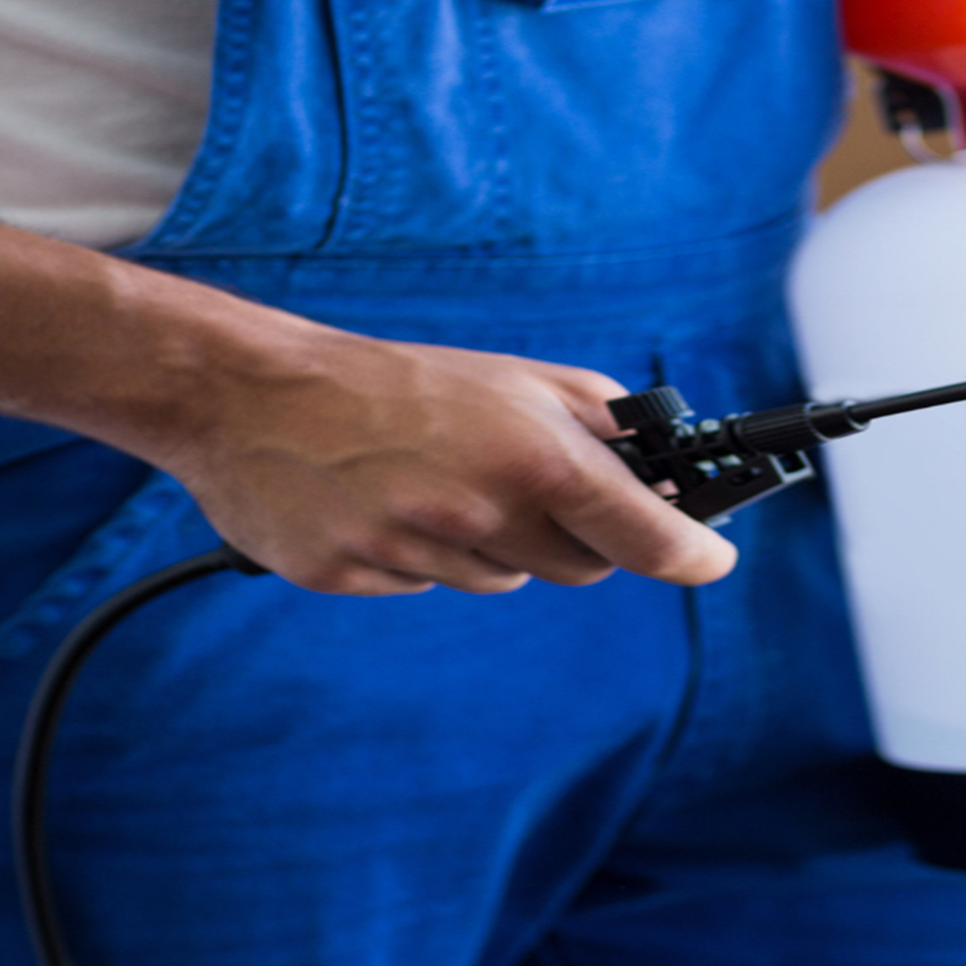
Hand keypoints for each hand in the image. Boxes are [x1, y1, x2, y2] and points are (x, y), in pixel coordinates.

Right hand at [159, 334, 735, 596]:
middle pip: (579, 567)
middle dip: (577, 534)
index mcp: (529, 455)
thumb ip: (601, 421)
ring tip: (442, 481)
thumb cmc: (400, 382)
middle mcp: (477, 510)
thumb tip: (667, 466)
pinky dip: (424, 555)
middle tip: (535, 487)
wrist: (253, 394)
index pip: (642, 531)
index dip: (691, 553)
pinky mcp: (351, 579)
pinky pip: (425, 586)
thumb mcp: (516, 378)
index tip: (712, 560)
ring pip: (502, 579)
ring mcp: (411, 550)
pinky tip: (390, 504)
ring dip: (494, 543)